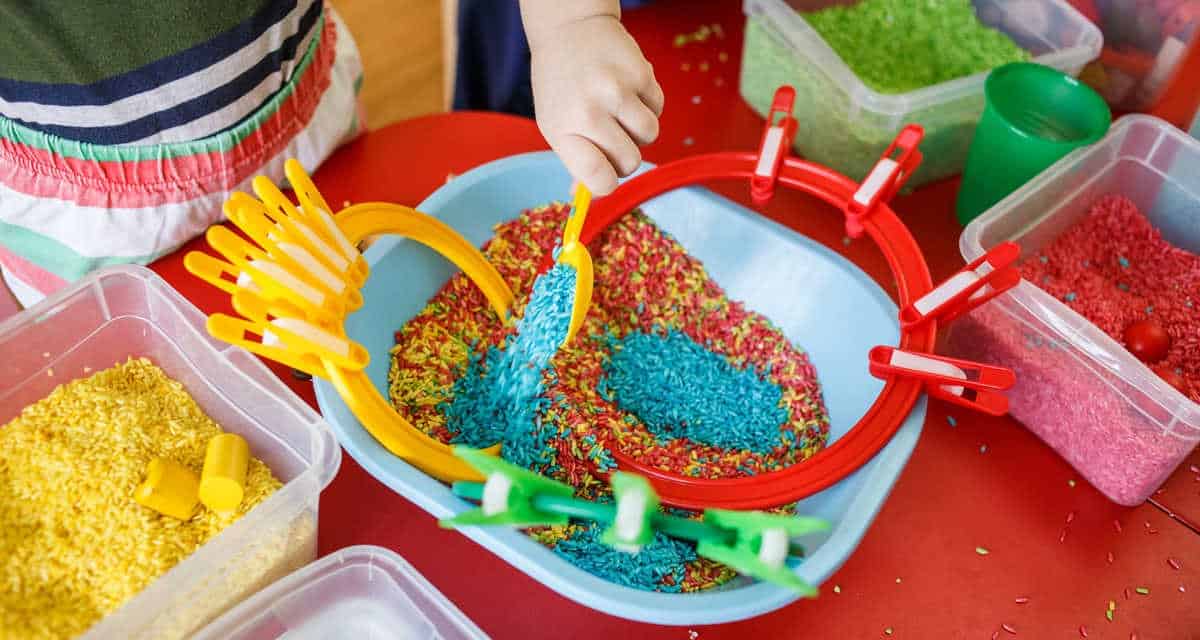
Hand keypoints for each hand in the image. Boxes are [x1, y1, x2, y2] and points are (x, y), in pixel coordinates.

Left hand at [528, 15, 663, 194]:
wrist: (569, 28)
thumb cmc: (560, 84)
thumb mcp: (554, 123)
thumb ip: (575, 160)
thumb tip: (589, 197)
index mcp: (563, 129)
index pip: (599, 179)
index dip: (607, 183)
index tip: (605, 175)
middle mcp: (589, 110)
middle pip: (631, 162)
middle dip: (626, 154)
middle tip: (612, 136)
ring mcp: (617, 90)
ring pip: (650, 135)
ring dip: (639, 130)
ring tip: (620, 110)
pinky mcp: (640, 72)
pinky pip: (658, 108)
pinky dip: (647, 104)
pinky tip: (627, 89)